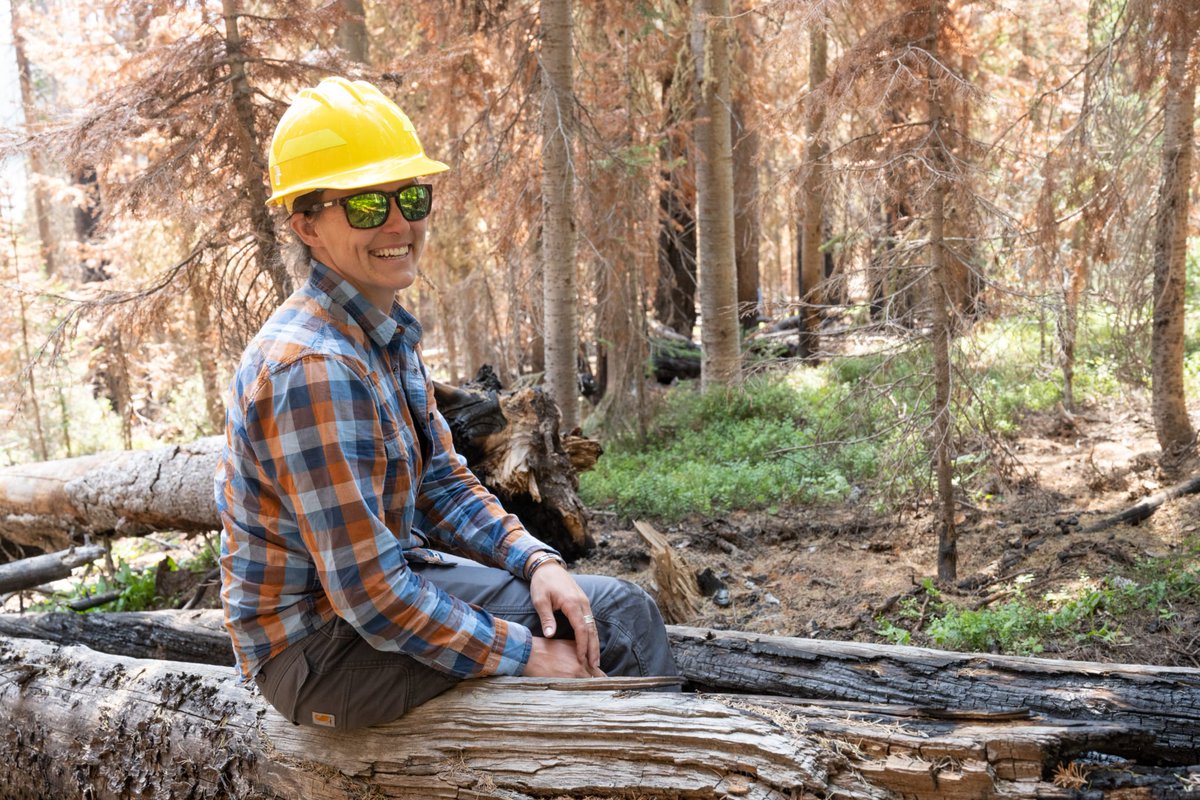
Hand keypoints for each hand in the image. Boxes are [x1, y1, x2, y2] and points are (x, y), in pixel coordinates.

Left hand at [529, 561, 603, 675]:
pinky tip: (590, 644)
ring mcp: (585, 602)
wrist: (547, 567)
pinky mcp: (583, 602)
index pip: (581, 628)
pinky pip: (590, 621)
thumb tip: (550, 635)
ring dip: (594, 643)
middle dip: (593, 648)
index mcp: (572, 603)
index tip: (582, 659)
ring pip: (593, 626)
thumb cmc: (542, 583)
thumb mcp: (540, 600)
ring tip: (595, 659)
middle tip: (595, 665)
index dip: (582, 645)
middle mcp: (582, 603)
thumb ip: (547, 618)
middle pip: (591, 629)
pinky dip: (591, 634)